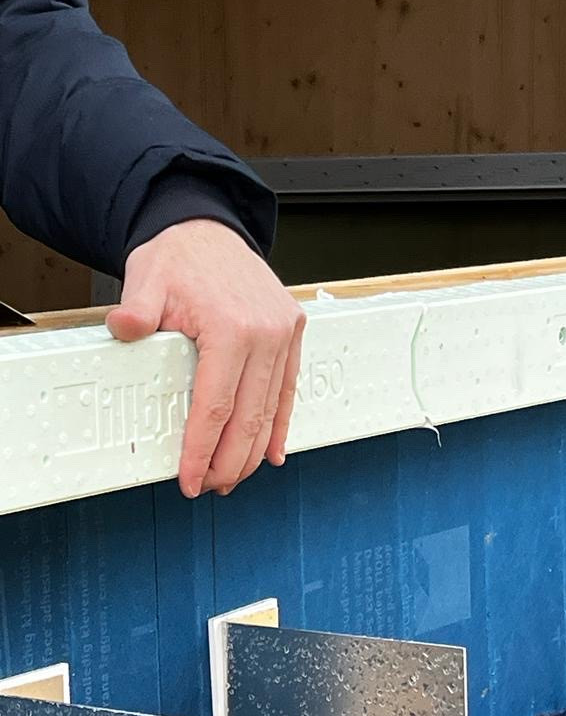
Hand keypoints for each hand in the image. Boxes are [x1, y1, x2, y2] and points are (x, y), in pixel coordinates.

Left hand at [106, 219, 305, 497]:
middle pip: (248, 418)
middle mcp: (265, 334)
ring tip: (234, 476)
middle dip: (229, 461)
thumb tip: (123, 329)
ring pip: (271, 409)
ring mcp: (283, 334)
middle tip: (211, 486)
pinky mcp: (292, 333)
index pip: (215, 407)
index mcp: (230, 327)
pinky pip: (288, 389)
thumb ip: (137, 310)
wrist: (209, 229)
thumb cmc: (181, 257)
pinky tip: (272, 451)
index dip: (202, 450)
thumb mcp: (148, 278)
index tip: (191, 478)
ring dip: (253, 450)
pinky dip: (280, 424)